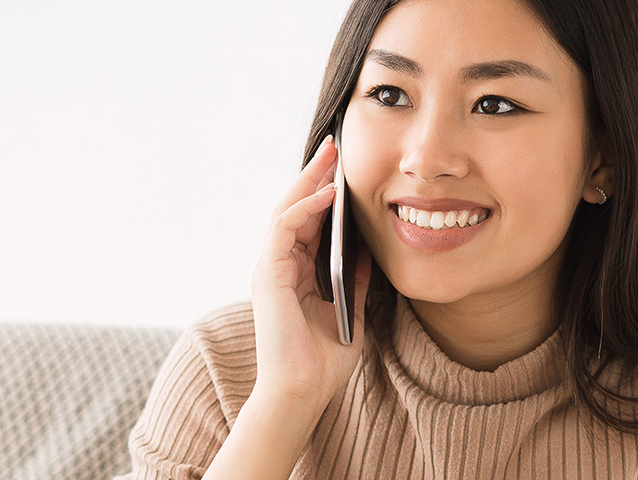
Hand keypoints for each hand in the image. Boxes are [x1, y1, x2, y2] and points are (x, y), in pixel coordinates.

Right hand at [250, 135, 373, 406]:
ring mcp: (270, 269)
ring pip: (285, 211)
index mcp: (294, 275)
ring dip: (308, 181)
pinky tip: (326, 194)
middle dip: (314, 175)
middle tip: (334, 145)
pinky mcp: (269, 275)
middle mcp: (278, 267)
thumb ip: (355, 281)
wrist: (302, 392)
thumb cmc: (322, 363)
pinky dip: (304, 208)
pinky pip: (284, 230)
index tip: (343, 168)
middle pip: (293, 209)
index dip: (323, 193)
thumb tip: (368, 249)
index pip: (307, 223)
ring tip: (329, 156)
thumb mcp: (349, 311)